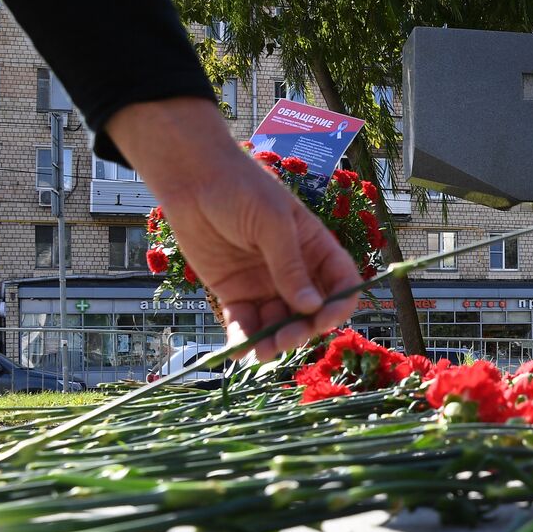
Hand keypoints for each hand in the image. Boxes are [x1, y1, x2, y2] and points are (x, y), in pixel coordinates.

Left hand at [107, 98, 361, 360]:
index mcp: (315, 248)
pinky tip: (240, 350)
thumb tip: (312, 306)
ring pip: (279, 323)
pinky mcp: (234, 293)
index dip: (338, 305)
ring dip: (275, 341)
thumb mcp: (272, 223)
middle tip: (286, 339)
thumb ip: (290, 265)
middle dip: (302, 330)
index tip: (324, 319)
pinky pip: (244, 323)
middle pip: (310, 312)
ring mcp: (264, 285)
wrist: (192, 179)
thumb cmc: (240, 188)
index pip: (340, 284)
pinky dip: (244, 339)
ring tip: (262, 352)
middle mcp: (294, 271)